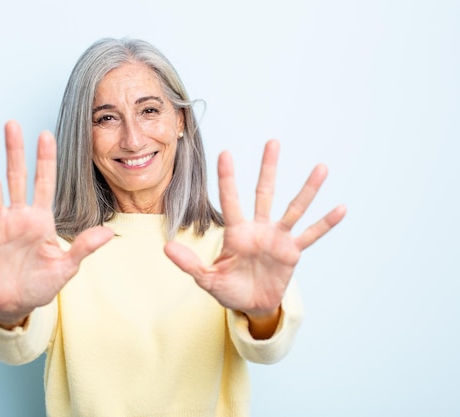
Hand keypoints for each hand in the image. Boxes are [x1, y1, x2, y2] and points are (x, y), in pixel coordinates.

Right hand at [0, 121, 113, 327]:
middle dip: (15, 151)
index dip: (45, 160)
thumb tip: (107, 233)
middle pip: (17, 176)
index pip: (45, 183)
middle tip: (12, 123)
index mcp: (42, 219)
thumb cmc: (42, 285)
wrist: (16, 304)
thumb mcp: (66, 267)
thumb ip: (83, 248)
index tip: (46, 134)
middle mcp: (20, 215)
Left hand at [165, 140, 345, 326]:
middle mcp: (258, 229)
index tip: (225, 153)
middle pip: (264, 193)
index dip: (228, 178)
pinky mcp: (292, 252)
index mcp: (236, 233)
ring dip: (307, 190)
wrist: (251, 304)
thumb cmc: (228, 288)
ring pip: (293, 208)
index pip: (230, 200)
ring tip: (321, 168)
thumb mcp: (207, 279)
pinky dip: (325, 224)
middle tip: (273, 142)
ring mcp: (277, 238)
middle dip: (268, 168)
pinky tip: (340, 208)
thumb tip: (166, 248)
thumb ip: (189, 264)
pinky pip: (310, 235)